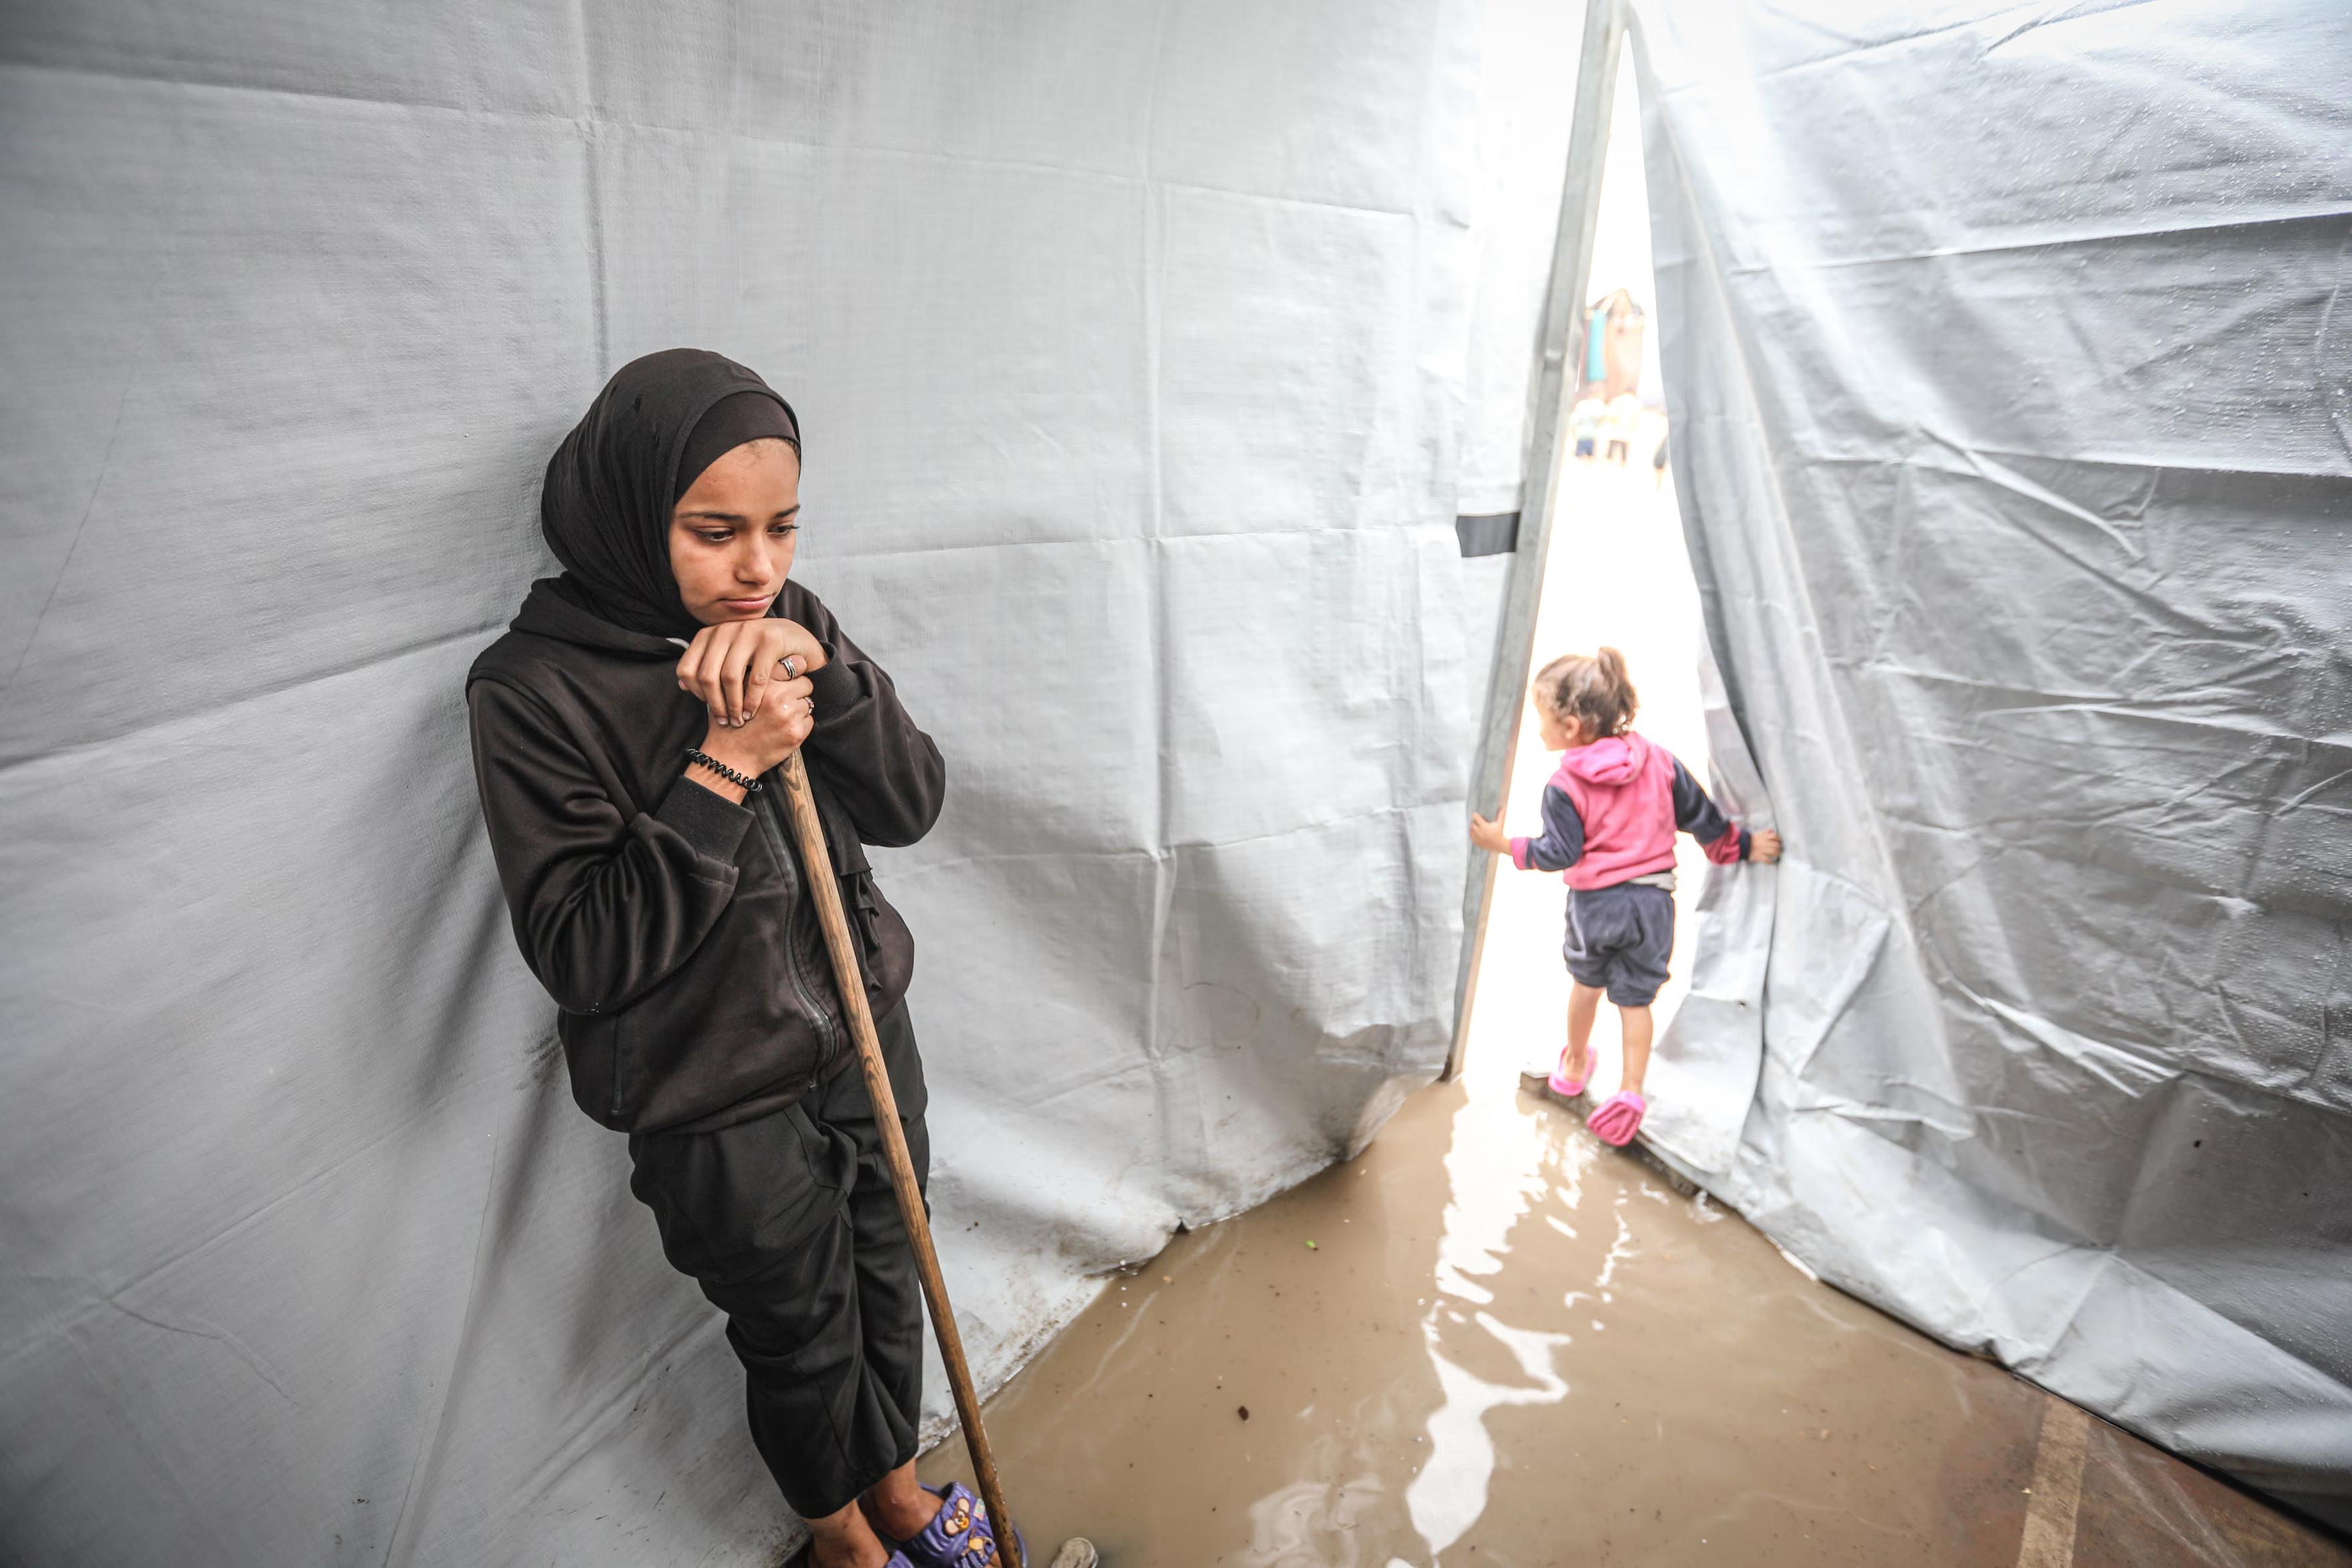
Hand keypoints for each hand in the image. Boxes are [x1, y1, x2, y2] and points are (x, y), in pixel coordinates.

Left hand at [676, 618, 828, 729]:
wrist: (797, 638)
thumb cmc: (760, 653)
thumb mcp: (730, 656)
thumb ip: (708, 668)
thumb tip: (682, 686)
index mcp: (711, 634)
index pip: (688, 668)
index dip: (695, 693)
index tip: (709, 707)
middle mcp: (725, 630)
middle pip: (707, 675)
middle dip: (715, 704)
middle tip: (725, 721)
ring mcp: (748, 632)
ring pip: (729, 677)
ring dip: (733, 704)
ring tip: (738, 720)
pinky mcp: (770, 640)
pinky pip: (756, 677)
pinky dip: (753, 699)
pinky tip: (752, 712)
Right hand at [692, 675, 815, 797]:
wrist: (730, 757)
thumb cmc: (731, 723)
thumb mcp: (735, 692)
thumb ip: (754, 677)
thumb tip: (784, 662)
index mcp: (762, 682)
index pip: (793, 665)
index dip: (792, 672)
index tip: (791, 678)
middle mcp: (777, 696)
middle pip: (806, 683)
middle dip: (798, 691)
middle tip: (785, 702)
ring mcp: (788, 715)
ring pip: (808, 702)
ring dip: (799, 709)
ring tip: (781, 717)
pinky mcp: (796, 732)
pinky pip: (809, 721)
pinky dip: (801, 724)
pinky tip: (784, 729)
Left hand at [1469, 812, 1510, 854]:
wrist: (1499, 844)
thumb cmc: (1499, 833)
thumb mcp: (1499, 823)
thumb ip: (1500, 815)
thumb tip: (1503, 807)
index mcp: (1484, 826)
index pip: (1475, 817)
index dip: (1475, 815)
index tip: (1476, 814)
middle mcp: (1479, 831)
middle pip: (1472, 823)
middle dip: (1474, 822)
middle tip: (1477, 821)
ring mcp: (1477, 837)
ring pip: (1470, 830)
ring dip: (1473, 828)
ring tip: (1477, 827)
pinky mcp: (1476, 842)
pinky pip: (1471, 836)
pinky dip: (1472, 834)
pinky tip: (1476, 832)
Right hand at [1749, 829, 1782, 863]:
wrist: (1741, 845)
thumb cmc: (1750, 840)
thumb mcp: (1758, 834)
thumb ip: (1765, 832)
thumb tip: (1771, 830)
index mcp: (1764, 837)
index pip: (1775, 836)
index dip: (1779, 839)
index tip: (1780, 841)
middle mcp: (1764, 843)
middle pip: (1776, 845)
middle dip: (1779, 848)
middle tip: (1780, 850)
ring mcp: (1762, 850)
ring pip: (1773, 852)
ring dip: (1777, 854)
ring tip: (1778, 855)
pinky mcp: (1759, 856)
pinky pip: (1766, 860)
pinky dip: (1770, 862)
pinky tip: (1772, 862)